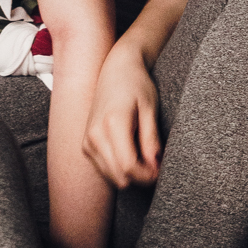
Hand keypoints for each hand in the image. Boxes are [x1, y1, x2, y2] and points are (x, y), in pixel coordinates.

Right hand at [83, 43, 162, 188]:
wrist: (115, 70)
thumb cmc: (137, 85)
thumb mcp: (150, 109)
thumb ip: (151, 139)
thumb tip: (154, 167)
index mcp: (113, 124)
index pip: (129, 166)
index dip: (148, 175)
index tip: (161, 170)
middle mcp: (95, 135)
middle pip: (119, 177)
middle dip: (140, 178)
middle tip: (156, 166)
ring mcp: (88, 141)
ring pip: (112, 177)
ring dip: (130, 175)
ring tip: (146, 159)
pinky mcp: (86, 144)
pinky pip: (105, 169)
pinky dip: (120, 169)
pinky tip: (133, 155)